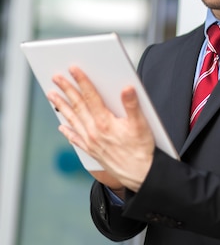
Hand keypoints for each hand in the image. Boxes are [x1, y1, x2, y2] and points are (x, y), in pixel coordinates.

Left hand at [47, 66, 154, 191]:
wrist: (140, 175)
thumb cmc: (142, 150)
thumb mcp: (142, 125)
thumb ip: (133, 105)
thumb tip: (127, 88)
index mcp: (105, 123)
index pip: (91, 97)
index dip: (82, 81)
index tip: (73, 69)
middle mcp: (94, 132)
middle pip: (78, 106)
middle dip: (66, 89)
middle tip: (56, 77)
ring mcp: (91, 143)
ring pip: (73, 120)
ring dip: (62, 106)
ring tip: (52, 95)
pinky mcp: (93, 152)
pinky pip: (76, 139)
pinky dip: (68, 131)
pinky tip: (62, 126)